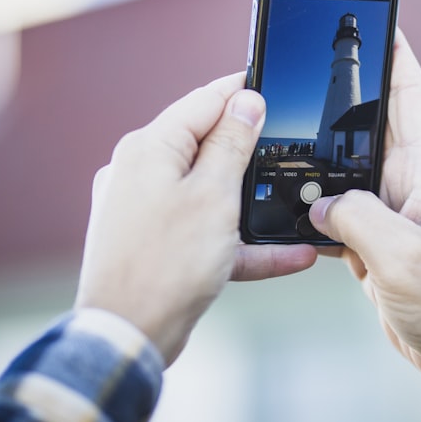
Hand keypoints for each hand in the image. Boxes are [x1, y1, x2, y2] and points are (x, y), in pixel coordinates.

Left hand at [75, 72, 316, 364]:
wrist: (127, 336)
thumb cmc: (164, 265)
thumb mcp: (214, 196)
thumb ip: (232, 143)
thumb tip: (245, 101)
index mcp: (149, 148)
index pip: (204, 101)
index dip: (242, 92)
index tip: (273, 85)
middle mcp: (139, 171)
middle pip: (205, 144)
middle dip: (249, 148)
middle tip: (289, 146)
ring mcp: (144, 208)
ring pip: (209, 190)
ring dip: (251, 200)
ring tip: (292, 203)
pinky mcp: (153, 241)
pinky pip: (204, 229)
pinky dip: (240, 239)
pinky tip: (286, 253)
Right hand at [309, 30, 420, 392]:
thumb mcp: (402, 255)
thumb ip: (356, 218)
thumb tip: (321, 205)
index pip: (412, 98)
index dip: (398, 57)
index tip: (382, 23)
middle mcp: (410, 186)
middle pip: (372, 126)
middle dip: (345, 98)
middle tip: (312, 67)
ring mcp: (393, 215)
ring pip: (349, 171)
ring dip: (324, 159)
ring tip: (289, 139)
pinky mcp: (378, 245)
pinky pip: (340, 214)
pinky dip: (317, 210)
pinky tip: (297, 210)